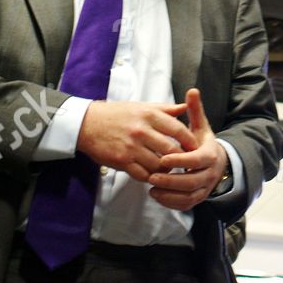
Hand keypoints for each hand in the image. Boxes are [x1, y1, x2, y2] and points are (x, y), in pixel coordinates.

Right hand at [77, 99, 198, 181]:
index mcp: (149, 115)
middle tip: (187, 164)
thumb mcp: (142, 106)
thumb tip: (186, 106)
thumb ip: (165, 109)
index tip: (195, 147)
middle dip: (181, 159)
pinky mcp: (122, 161)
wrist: (87, 124)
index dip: (189, 141)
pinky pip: (142, 174)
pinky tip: (152, 175)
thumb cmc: (116, 114)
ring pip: (158, 165)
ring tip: (169, 170)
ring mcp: (131, 147)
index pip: (178, 130)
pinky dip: (150, 176)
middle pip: (171, 149)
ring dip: (166, 170)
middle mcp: (141, 131)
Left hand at [149, 88, 227, 210]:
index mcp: (210, 155)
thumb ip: (194, 111)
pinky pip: (185, 205)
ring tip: (150, 186)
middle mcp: (210, 174)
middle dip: (171, 180)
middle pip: (191, 181)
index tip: (163, 158)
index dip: (179, 160)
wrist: (216, 163)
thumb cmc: (201, 142)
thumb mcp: (200, 126)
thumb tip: (192, 90)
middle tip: (151, 176)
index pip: (195, 160)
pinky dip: (170, 202)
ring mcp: (205, 189)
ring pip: (188, 196)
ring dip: (169, 194)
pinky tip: (155, 195)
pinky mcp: (198, 199)